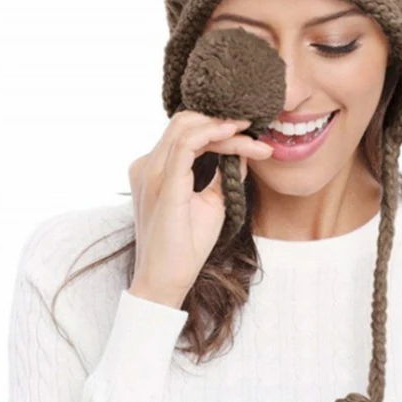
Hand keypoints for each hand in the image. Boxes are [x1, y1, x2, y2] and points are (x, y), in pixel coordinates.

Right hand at [127, 110, 272, 309]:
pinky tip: (232, 133)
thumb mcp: (212, 202)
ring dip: (223, 128)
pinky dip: (210, 134)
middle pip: (185, 122)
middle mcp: (148, 165)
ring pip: (187, 128)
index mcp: (156, 169)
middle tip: (253, 127)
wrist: (166, 281)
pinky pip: (184, 145)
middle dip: (222, 120)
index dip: (218, 126)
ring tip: (251, 134)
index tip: (249, 129)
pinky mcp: (163, 185)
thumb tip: (244, 152)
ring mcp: (151, 173)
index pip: (186, 132)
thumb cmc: (186, 246)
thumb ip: (224, 174)